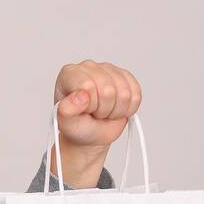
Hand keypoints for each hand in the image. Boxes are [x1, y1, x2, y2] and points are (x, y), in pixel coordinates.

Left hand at [49, 60, 142, 186]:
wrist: (88, 137)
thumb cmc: (75, 130)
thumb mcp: (67, 125)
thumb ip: (68, 112)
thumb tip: (77, 98)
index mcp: (69, 74)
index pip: (87, 83)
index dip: (89, 104)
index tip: (83, 113)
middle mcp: (87, 66)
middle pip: (108, 87)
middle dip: (103, 109)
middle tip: (94, 117)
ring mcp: (108, 70)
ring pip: (125, 90)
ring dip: (116, 110)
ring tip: (103, 115)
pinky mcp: (126, 77)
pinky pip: (136, 92)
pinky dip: (129, 107)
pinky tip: (116, 111)